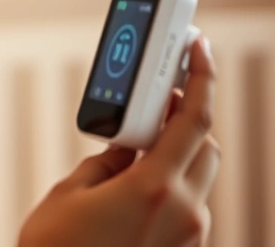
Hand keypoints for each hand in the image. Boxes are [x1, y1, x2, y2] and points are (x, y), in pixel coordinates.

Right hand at [19, 36, 219, 246]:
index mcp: (154, 188)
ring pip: (197, 177)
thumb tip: (125, 145)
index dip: (203, 76)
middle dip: (184, 118)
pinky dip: (169, 185)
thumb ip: (105, 162)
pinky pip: (187, 205)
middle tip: (154, 101)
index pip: (194, 120)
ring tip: (132, 151)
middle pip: (204, 146)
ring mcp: (189, 237)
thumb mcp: (69, 194)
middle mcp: (184, 212)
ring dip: (176, 154)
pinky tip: (132, 189)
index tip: (199, 47)